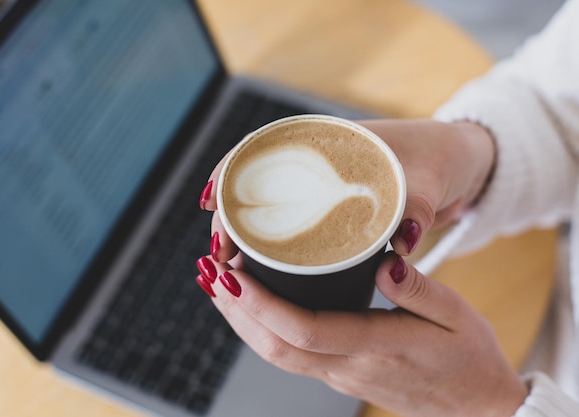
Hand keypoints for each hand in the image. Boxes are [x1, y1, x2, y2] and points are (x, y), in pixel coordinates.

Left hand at [196, 253, 527, 416]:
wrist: (475, 408)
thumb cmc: (468, 358)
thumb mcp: (457, 315)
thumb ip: (420, 289)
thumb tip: (384, 263)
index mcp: (378, 348)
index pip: (306, 330)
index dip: (262, 303)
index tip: (232, 271)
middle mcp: (348, 368)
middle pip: (274, 347)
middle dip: (234, 308)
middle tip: (210, 268)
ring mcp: (338, 376)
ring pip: (273, 355)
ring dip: (238, 320)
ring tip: (215, 281)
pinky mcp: (336, 375)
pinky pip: (286, 354)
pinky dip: (257, 328)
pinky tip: (246, 305)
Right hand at [199, 118, 495, 260]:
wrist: (462, 161)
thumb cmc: (441, 157)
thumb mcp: (428, 179)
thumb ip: (416, 207)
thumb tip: (400, 244)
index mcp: (326, 142)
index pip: (260, 151)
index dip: (227, 176)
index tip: (210, 206)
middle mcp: (315, 165)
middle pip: (255, 187)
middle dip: (231, 220)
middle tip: (219, 257)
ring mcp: (321, 189)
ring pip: (269, 211)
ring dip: (247, 238)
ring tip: (232, 269)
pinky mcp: (332, 211)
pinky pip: (292, 227)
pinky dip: (274, 247)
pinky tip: (264, 271)